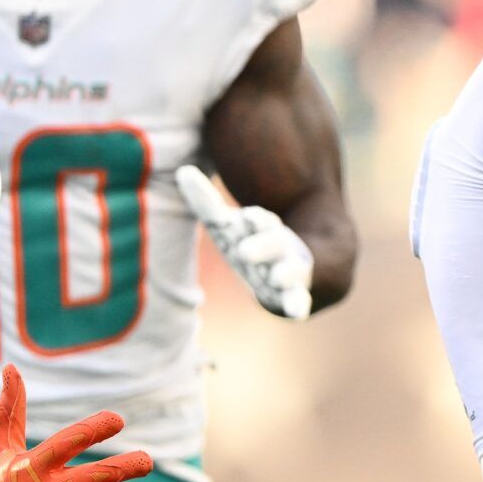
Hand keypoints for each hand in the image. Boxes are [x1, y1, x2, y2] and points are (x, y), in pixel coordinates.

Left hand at [175, 165, 313, 318]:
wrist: (297, 265)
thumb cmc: (252, 242)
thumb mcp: (227, 225)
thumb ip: (206, 202)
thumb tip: (183, 169)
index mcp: (263, 229)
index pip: (261, 221)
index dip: (256, 220)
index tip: (249, 217)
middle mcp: (279, 248)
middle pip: (275, 243)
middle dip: (265, 245)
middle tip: (247, 251)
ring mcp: (289, 271)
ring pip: (291, 271)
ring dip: (287, 274)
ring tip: (278, 278)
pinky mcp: (295, 295)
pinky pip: (299, 300)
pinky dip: (298, 305)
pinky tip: (297, 312)